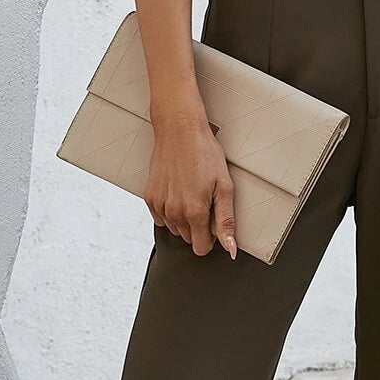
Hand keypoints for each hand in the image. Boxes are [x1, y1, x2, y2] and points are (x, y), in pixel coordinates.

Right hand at [145, 111, 237, 257]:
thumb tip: (230, 249)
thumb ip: (226, 222)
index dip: (210, 238)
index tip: (213, 220)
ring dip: (183, 217)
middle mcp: (174, 213)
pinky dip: (169, 209)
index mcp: (194, 213)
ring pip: (174, 228)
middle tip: (204, 199)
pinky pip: (161, 217)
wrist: (179, 131)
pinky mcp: (149, 197)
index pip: (201, 248)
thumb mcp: (224, 188)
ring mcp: (159, 206)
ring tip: (191, 191)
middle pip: (188, 238)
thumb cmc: (204, 154)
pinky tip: (178, 190)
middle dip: (198, 225)